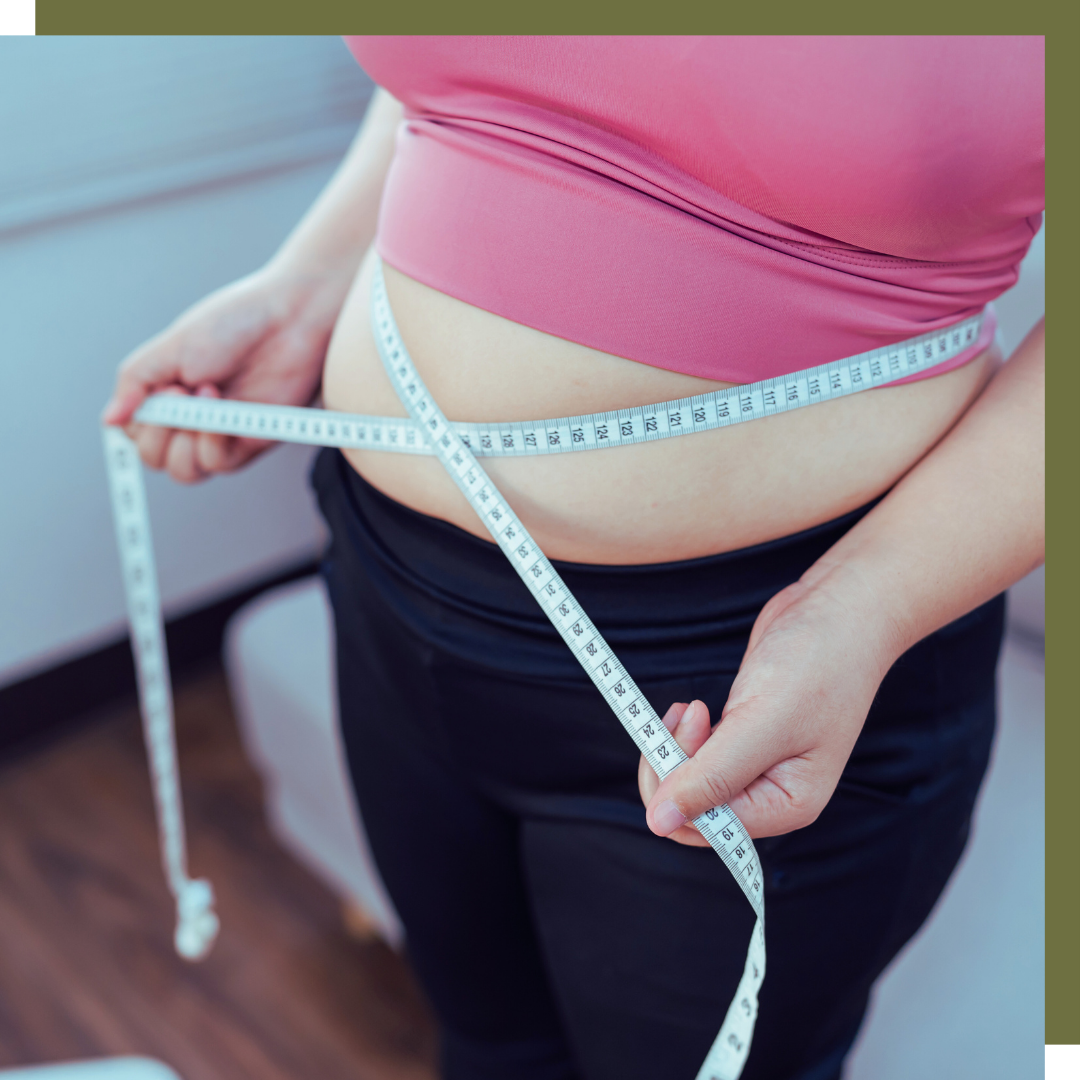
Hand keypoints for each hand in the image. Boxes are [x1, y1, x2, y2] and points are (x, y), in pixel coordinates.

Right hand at [101, 261, 350, 482]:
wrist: (289, 320)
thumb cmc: (233, 324)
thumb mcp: (170, 348)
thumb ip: (134, 384)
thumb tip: (108, 421)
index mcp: (166, 394)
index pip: (134, 434)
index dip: (142, 420)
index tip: (165, 386)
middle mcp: (191, 418)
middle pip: (156, 460)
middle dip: (160, 434)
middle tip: (183, 394)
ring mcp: (221, 432)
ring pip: (185, 472)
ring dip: (184, 444)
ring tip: (206, 401)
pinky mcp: (251, 441)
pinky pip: (220, 464)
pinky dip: (213, 443)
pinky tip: (224, 412)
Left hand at [639, 572, 897, 841]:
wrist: (839, 611)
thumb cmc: (818, 664)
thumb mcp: (761, 724)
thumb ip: (710, 777)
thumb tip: (658, 823)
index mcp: (787, 806)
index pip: (708, 829)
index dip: (678, 792)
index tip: (679, 736)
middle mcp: (771, 794)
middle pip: (693, 810)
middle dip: (674, 766)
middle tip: (686, 715)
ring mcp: (757, 765)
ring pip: (690, 781)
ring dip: (678, 746)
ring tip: (693, 707)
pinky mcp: (743, 737)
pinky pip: (698, 755)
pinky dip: (685, 734)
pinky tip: (694, 708)